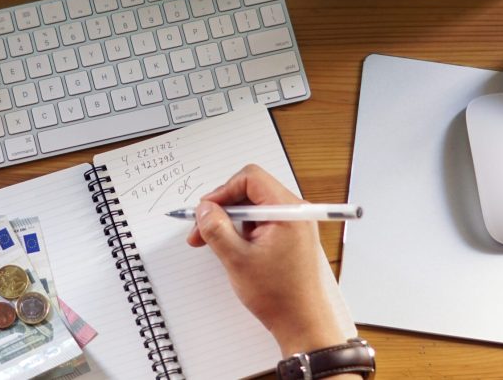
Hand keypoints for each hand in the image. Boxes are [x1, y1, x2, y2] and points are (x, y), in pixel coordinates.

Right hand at [187, 164, 346, 357]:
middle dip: (222, 208)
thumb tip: (204, 209)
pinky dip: (242, 230)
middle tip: (201, 229)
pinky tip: (229, 247)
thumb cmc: (279, 295)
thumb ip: (216, 229)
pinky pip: (261, 222)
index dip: (223, 191)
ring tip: (213, 242)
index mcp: (287, 212)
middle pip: (251, 191)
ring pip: (253, 207)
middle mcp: (294, 213)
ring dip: (230, 221)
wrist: (301, 322)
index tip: (206, 210)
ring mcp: (293, 225)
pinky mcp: (289, 237)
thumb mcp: (237, 259)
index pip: (250, 178)